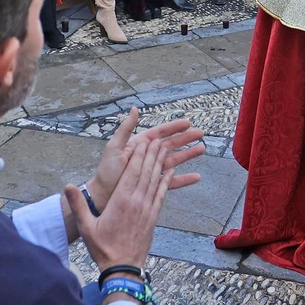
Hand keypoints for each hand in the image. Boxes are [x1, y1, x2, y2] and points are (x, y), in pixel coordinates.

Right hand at [66, 138, 170, 271]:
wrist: (123, 268)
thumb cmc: (102, 248)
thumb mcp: (86, 227)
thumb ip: (78, 205)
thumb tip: (67, 186)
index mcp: (121, 201)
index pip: (131, 172)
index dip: (138, 155)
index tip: (143, 141)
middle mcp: (137, 202)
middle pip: (146, 172)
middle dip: (152, 154)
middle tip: (157, 137)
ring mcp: (147, 209)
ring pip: (155, 180)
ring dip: (160, 163)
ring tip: (165, 148)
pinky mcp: (153, 217)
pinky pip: (161, 195)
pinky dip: (166, 182)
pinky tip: (170, 172)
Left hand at [86, 107, 203, 208]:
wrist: (102, 195)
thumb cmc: (107, 171)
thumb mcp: (114, 147)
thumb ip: (125, 129)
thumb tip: (135, 109)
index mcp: (140, 145)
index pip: (160, 132)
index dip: (174, 127)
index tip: (188, 122)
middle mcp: (148, 156)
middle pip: (171, 144)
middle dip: (186, 138)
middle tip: (201, 133)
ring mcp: (152, 170)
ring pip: (175, 160)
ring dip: (188, 155)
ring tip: (202, 149)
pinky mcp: (154, 184)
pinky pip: (172, 181)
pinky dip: (184, 179)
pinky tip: (196, 177)